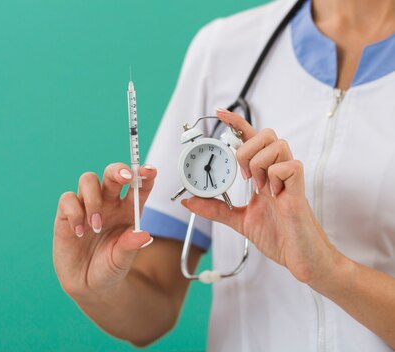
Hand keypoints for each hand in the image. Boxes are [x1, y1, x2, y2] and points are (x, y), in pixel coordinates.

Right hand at [53, 163, 156, 299]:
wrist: (86, 285)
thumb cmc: (108, 269)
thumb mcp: (122, 261)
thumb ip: (130, 246)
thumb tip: (143, 234)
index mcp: (128, 211)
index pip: (138, 187)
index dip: (144, 175)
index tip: (149, 171)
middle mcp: (108, 203)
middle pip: (112, 174)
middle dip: (118, 170)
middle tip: (124, 178)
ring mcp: (87, 206)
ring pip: (88, 180)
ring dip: (93, 199)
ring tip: (96, 225)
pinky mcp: (67, 213)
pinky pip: (68, 199)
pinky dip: (74, 213)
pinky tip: (79, 233)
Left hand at [181, 109, 338, 283]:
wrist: (302, 259)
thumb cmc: (280, 236)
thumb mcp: (239, 220)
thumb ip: (216, 209)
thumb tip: (189, 201)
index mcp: (265, 175)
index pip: (251, 139)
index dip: (236, 123)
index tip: (218, 113)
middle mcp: (278, 172)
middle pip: (266, 133)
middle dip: (246, 148)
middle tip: (243, 176)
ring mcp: (290, 179)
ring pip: (276, 145)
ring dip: (259, 164)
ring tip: (261, 189)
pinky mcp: (299, 191)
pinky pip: (288, 166)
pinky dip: (274, 179)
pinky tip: (275, 196)